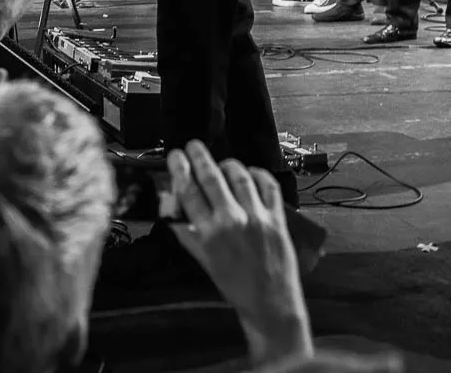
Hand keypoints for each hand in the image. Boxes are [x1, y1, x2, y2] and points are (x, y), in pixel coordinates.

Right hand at [166, 140, 311, 365]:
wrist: (270, 304)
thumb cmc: (234, 286)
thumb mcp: (204, 261)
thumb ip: (188, 235)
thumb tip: (172, 212)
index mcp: (209, 233)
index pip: (189, 191)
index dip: (180, 169)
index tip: (175, 156)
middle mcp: (232, 220)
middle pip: (212, 176)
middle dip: (199, 156)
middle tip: (193, 145)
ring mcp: (257, 217)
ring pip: (239, 175)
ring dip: (228, 164)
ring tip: (222, 163)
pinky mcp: (277, 218)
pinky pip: (268, 186)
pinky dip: (258, 174)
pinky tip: (251, 173)